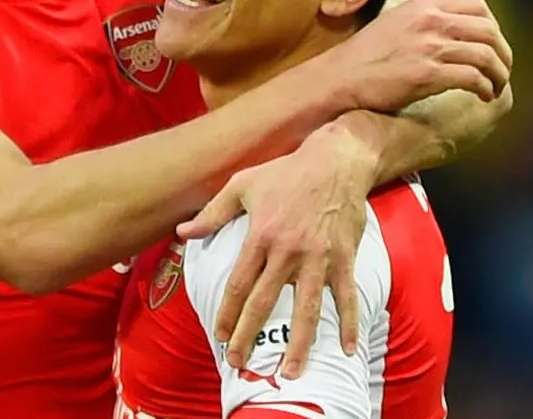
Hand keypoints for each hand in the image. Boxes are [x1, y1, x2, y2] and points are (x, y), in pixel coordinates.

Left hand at [176, 127, 372, 378]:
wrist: (335, 161)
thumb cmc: (285, 173)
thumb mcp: (242, 185)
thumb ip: (213, 213)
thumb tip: (183, 232)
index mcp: (261, 236)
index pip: (239, 284)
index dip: (228, 313)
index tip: (220, 335)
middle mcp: (288, 252)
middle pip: (264, 302)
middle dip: (249, 335)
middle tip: (239, 361)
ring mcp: (318, 258)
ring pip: (306, 309)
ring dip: (298, 343)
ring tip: (290, 371)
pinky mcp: (344, 259)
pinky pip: (347, 297)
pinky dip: (349, 323)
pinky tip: (346, 349)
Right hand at [325, 0, 512, 108]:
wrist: (338, 79)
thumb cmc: (362, 57)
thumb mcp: (392, 22)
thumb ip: (419, 19)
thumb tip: (441, 24)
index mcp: (423, 6)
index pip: (477, 6)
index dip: (492, 27)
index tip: (490, 45)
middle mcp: (429, 21)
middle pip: (488, 30)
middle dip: (502, 52)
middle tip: (501, 70)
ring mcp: (429, 47)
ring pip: (486, 55)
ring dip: (499, 73)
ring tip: (495, 86)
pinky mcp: (427, 74)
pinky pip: (473, 77)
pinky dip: (485, 87)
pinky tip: (483, 96)